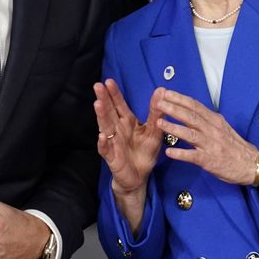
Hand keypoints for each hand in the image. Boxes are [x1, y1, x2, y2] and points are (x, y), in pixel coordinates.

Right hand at [94, 80, 163, 230]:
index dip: (114, 94)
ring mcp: (112, 142)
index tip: (109, 81)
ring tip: (98, 104)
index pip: (119, 105)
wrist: (139, 176)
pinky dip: (103, 142)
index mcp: (127, 122)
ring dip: (101, 116)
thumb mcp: (154, 132)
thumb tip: (161, 91)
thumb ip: (156, 113)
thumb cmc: (144, 153)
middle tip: (98, 86)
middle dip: (103, 99)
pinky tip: (101, 135)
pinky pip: (106, 149)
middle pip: (109, 112)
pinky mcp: (112, 157)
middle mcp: (117, 130)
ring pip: (105, 127)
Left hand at [155, 88, 258, 186]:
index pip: (195, 106)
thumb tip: (190, 110)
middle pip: (190, 116)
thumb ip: (207, 119)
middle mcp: (212, 130)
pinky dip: (181, 153)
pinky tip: (169, 151)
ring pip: (190, 134)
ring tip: (159, 122)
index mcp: (215, 120)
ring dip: (173, 127)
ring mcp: (211, 145)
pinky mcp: (210, 160)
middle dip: (173, 108)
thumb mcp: (222, 127)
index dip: (179, 98)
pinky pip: (193, 156)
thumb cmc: (235, 146)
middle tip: (158, 102)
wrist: (252, 165)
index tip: (166, 92)